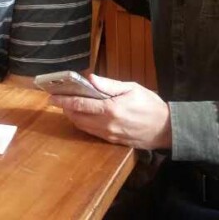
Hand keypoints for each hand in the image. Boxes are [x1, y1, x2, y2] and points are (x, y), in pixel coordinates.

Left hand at [50, 74, 171, 149]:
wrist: (166, 128)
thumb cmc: (150, 104)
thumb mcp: (131, 88)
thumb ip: (108, 84)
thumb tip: (89, 78)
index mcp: (111, 109)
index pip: (80, 104)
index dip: (64, 100)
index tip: (52, 96)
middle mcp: (107, 124)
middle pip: (77, 117)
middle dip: (65, 108)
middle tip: (59, 99)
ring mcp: (109, 135)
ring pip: (82, 126)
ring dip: (73, 116)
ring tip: (69, 106)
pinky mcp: (112, 141)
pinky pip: (92, 132)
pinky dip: (83, 124)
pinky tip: (83, 115)